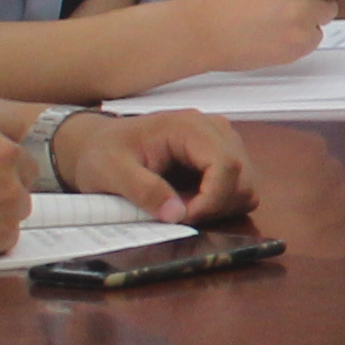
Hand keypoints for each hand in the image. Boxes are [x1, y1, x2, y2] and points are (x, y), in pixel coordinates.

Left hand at [54, 107, 258, 224]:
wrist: (98, 144)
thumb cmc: (103, 153)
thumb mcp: (112, 173)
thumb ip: (143, 191)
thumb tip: (176, 214)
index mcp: (188, 127)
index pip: (225, 165)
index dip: (211, 199)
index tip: (183, 217)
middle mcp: (214, 129)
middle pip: (243, 177)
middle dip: (216, 206)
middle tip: (180, 215)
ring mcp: (221, 142)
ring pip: (246, 185)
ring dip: (220, 206)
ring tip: (183, 207)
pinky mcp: (221, 156)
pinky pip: (239, 187)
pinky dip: (220, 203)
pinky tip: (192, 202)